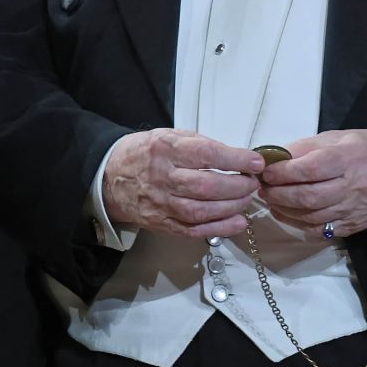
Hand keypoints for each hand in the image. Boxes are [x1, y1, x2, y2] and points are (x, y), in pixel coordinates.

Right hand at [102, 129, 264, 238]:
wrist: (110, 176)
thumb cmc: (146, 152)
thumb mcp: (170, 135)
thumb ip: (200, 145)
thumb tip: (237, 157)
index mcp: (165, 149)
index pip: (206, 154)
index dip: (236, 159)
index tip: (256, 162)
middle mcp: (162, 177)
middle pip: (207, 186)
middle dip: (238, 186)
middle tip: (253, 183)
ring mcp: (160, 203)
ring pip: (201, 211)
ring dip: (232, 208)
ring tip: (247, 200)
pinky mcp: (161, 223)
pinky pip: (193, 230)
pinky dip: (219, 229)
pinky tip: (238, 223)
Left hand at [259, 129, 366, 239]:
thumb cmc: (363, 150)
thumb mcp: (337, 138)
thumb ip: (306, 147)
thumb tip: (273, 157)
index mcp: (349, 158)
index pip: (313, 169)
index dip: (285, 172)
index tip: (266, 171)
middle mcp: (352, 186)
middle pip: (309, 196)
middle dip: (279, 193)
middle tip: (262, 187)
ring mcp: (352, 210)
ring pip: (311, 216)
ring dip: (284, 209)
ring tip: (270, 198)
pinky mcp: (350, 227)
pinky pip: (319, 231)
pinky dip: (297, 224)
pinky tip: (285, 213)